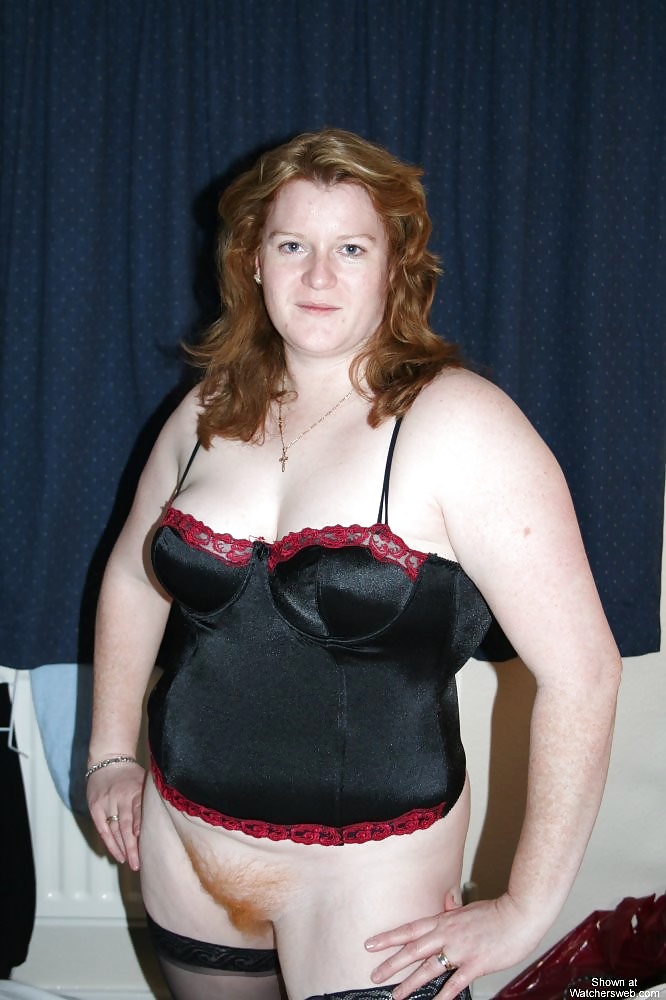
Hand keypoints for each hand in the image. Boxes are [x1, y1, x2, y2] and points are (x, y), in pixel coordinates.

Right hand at [86, 762, 145, 870]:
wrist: (107, 760)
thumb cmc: (131, 774)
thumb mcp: (144, 780)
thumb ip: (150, 799)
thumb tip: (165, 819)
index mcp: (135, 790)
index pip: (138, 811)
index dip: (140, 826)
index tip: (146, 841)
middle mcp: (120, 797)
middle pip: (126, 825)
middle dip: (132, 846)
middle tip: (138, 864)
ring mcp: (106, 803)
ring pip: (114, 830)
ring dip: (122, 848)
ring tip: (130, 862)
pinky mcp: (95, 808)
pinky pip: (103, 830)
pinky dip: (110, 844)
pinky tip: (118, 855)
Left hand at [364, 892, 541, 999]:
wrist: (519, 915)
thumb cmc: (497, 912)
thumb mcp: (469, 908)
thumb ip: (454, 910)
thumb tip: (446, 901)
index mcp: (444, 920)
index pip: (410, 929)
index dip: (389, 937)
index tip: (371, 944)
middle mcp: (447, 934)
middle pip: (413, 950)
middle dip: (391, 963)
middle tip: (374, 974)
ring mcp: (460, 950)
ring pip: (428, 968)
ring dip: (410, 983)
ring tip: (395, 995)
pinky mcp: (475, 965)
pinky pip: (455, 984)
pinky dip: (443, 996)